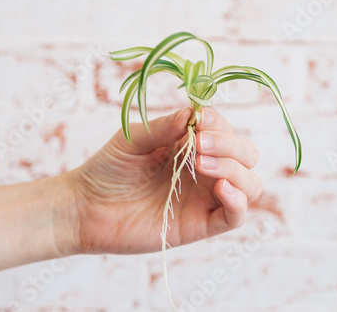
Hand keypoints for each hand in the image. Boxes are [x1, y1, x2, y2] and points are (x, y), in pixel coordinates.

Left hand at [66, 107, 262, 254]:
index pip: (225, 130)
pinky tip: (221, 188)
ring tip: (201, 165)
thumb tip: (193, 113)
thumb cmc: (109, 169)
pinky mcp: (200, 224)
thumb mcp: (132, 139)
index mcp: (192, 146)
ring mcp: (205, 198)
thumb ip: (164, 127)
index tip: (199, 122)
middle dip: (230, 145)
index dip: (219, 123)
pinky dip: (238, 201)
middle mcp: (205, 171)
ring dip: (235, 169)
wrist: (87, 207)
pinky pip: (235, 216)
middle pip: (246, 155)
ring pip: (249, 184)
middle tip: (199, 145)